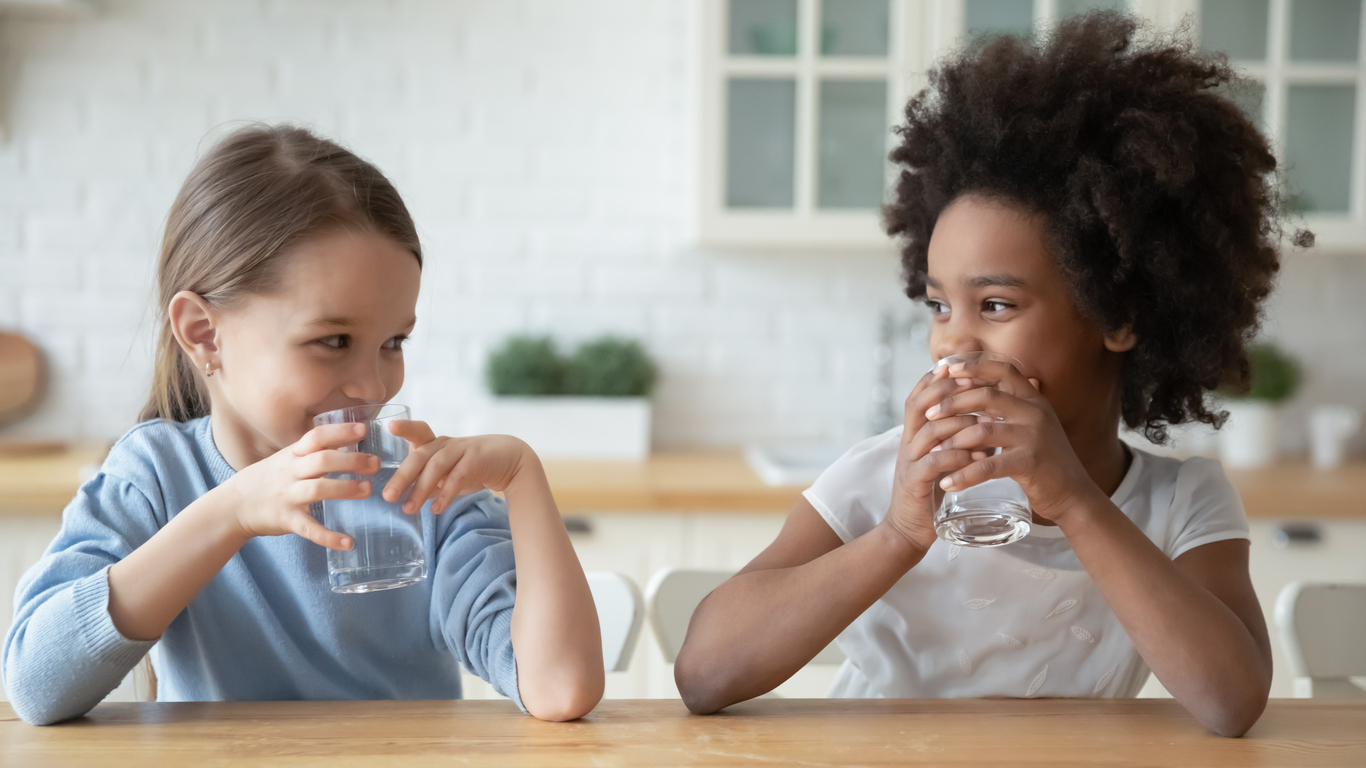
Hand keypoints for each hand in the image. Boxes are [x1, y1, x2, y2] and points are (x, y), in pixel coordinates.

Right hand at [221, 423, 377, 550]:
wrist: (232, 506)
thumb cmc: (266, 480)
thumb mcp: (285, 459)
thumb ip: (311, 452)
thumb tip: (345, 440)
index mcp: (292, 455)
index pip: (316, 437)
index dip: (339, 431)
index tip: (363, 429)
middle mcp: (290, 472)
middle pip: (322, 460)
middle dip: (351, 460)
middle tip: (375, 464)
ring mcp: (288, 496)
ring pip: (318, 489)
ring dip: (345, 489)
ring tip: (367, 490)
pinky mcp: (286, 520)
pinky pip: (309, 528)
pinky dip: (328, 537)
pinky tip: (348, 542)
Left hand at [382, 421, 538, 513]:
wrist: (510, 461)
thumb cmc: (472, 467)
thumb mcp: (446, 474)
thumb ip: (427, 483)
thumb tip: (404, 499)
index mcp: (435, 444)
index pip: (418, 432)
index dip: (405, 428)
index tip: (390, 427)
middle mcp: (445, 444)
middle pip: (420, 456)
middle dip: (402, 476)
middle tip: (388, 497)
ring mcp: (461, 449)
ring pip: (436, 467)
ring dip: (420, 489)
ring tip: (409, 509)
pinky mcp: (476, 459)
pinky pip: (457, 477)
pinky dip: (445, 494)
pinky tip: (437, 509)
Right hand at [881, 365, 991, 553]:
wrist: (910, 529)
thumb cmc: (932, 491)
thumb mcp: (943, 457)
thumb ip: (957, 437)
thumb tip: (989, 417)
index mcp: (913, 433)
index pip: (919, 396)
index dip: (938, 379)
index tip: (963, 366)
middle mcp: (907, 443)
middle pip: (919, 405)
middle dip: (947, 391)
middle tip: (975, 384)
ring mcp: (908, 462)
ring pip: (930, 431)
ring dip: (959, 424)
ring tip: (987, 423)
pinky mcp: (914, 483)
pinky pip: (933, 463)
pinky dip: (956, 456)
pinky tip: (978, 456)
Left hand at [923, 356, 1095, 522]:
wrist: (1074, 495)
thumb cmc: (1043, 461)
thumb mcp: (1030, 426)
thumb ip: (1008, 408)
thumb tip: (971, 390)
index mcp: (1033, 399)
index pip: (1003, 368)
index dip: (973, 365)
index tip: (945, 368)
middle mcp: (1035, 412)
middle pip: (986, 396)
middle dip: (952, 403)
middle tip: (928, 414)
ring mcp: (1034, 436)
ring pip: (983, 430)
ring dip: (952, 440)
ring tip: (932, 450)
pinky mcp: (1030, 462)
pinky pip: (989, 466)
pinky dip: (964, 475)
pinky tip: (947, 482)